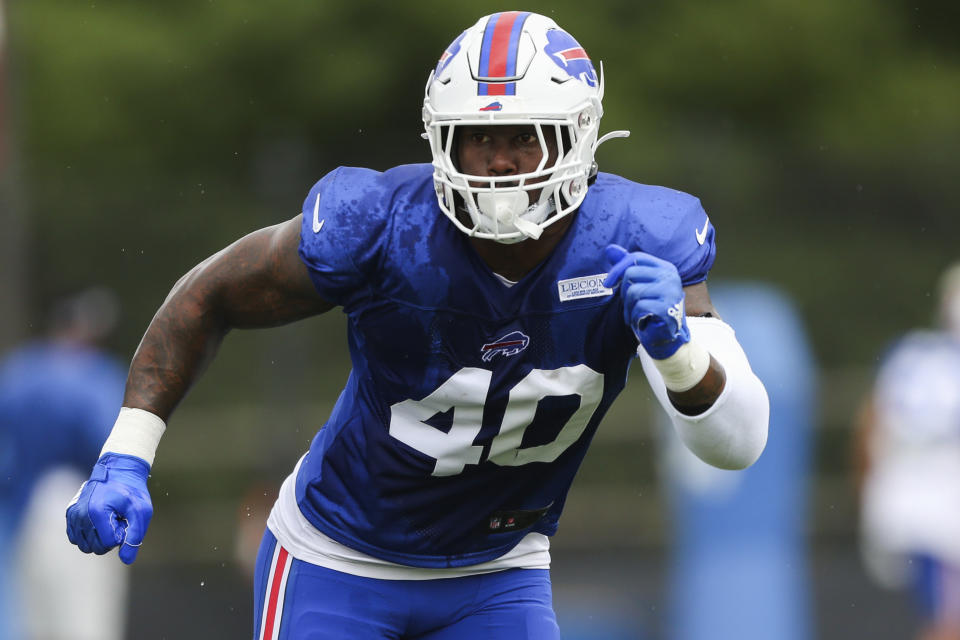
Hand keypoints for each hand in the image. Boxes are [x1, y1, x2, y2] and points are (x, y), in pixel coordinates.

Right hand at [66, 453, 152, 563]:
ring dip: (100, 537)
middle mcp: (81, 515)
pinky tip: (99, 521)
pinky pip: (77, 539)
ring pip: (86, 546)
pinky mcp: (69, 515)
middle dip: (111, 537)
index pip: (110, 542)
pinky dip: (89, 535)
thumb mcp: (141, 511)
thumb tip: (126, 560)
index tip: (126, 519)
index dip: (122, 534)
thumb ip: (135, 536)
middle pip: (97, 547)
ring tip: (109, 519)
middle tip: (118, 519)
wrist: (118, 471)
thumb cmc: (132, 491)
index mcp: (97, 512)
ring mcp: (73, 515)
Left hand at [603, 244, 689, 358]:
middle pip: (631, 274)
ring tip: (636, 313)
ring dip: (628, 307)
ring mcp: (670, 292)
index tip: (607, 283)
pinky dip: (634, 316)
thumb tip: (610, 249)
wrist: (666, 337)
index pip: (635, 258)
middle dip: (623, 292)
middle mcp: (670, 276)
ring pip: (633, 291)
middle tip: (630, 304)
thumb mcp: (639, 284)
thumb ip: (627, 266)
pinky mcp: (667, 308)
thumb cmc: (651, 309)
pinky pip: (639, 307)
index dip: (617, 269)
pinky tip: (642, 320)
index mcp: (665, 267)